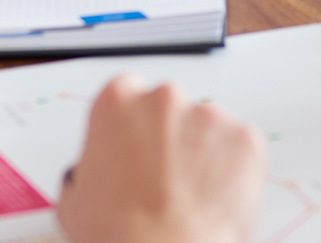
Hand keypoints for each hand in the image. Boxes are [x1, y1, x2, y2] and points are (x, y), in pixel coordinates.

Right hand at [56, 75, 264, 242]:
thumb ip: (89, 169)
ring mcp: (209, 115)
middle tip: (163, 179)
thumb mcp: (75, 198)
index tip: (137, 146)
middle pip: (170, 108)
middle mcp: (164, 97)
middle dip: (169, 137)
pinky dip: (232, 170)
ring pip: (207, 129)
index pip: (129, 92)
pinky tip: (213, 198)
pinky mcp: (245, 139)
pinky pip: (239, 149)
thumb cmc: (120, 233)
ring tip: (189, 196)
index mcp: (118, 101)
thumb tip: (95, 175)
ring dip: (202, 153)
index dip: (134, 125)